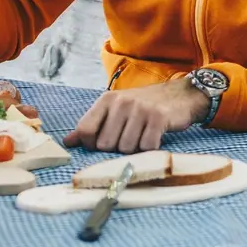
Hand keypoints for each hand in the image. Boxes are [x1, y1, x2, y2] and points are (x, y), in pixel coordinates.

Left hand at [62, 79, 210, 152]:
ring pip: (126, 148)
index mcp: (106, 100)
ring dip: (135, 149)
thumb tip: (67, 142)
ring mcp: (140, 109)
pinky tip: (154, 137)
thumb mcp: (114, 110)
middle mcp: (121, 102)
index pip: (85, 130)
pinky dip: (150, 148)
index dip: (91, 144)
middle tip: (129, 138)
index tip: (102, 143)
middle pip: (106, 144)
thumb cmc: (142, 106)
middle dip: (117, 148)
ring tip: (142, 135)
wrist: (179, 96)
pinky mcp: (158, 118)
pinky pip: (146, 147)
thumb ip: (91, 125)